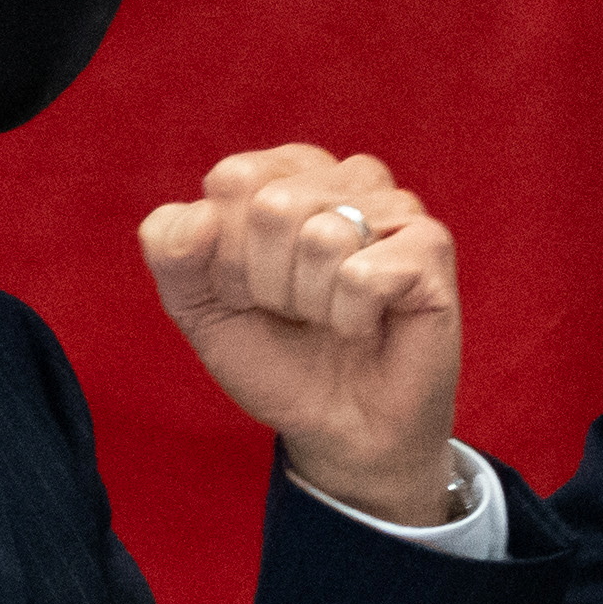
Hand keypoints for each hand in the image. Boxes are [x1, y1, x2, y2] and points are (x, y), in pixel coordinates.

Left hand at [140, 145, 460, 525]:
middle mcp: (346, 177)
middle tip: (294, 312)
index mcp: (289, 174)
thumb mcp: (200, 307)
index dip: (226, 254)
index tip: (250, 292)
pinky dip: (350, 318)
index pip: (232, 180)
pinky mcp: (431, 248)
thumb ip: (171, 253)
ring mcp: (396, 208)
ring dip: (311, 303)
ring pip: (321, 237)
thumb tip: (201, 217)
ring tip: (330, 319)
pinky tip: (365, 326)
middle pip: (274, 205)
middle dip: (267, 281)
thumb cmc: (278, 358)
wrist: (339, 430)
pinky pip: (363, 275)